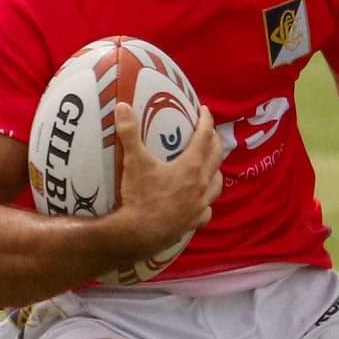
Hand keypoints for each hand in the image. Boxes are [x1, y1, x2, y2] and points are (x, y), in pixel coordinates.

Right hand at [112, 103, 222, 254]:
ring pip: (217, 184)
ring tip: (210, 166)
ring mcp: (200, 204)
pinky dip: (206, 202)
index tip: (205, 110)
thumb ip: (129, 133)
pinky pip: (207, 209)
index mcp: (191, 166)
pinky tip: (200, 202)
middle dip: (215, 142)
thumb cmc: (139, 195)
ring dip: (215, 171)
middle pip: (216, 157)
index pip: (204, 137)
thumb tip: (122, 106)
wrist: (140, 232)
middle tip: (210, 133)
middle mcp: (201, 183)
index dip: (206, 121)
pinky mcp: (194, 221)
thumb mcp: (133, 161)